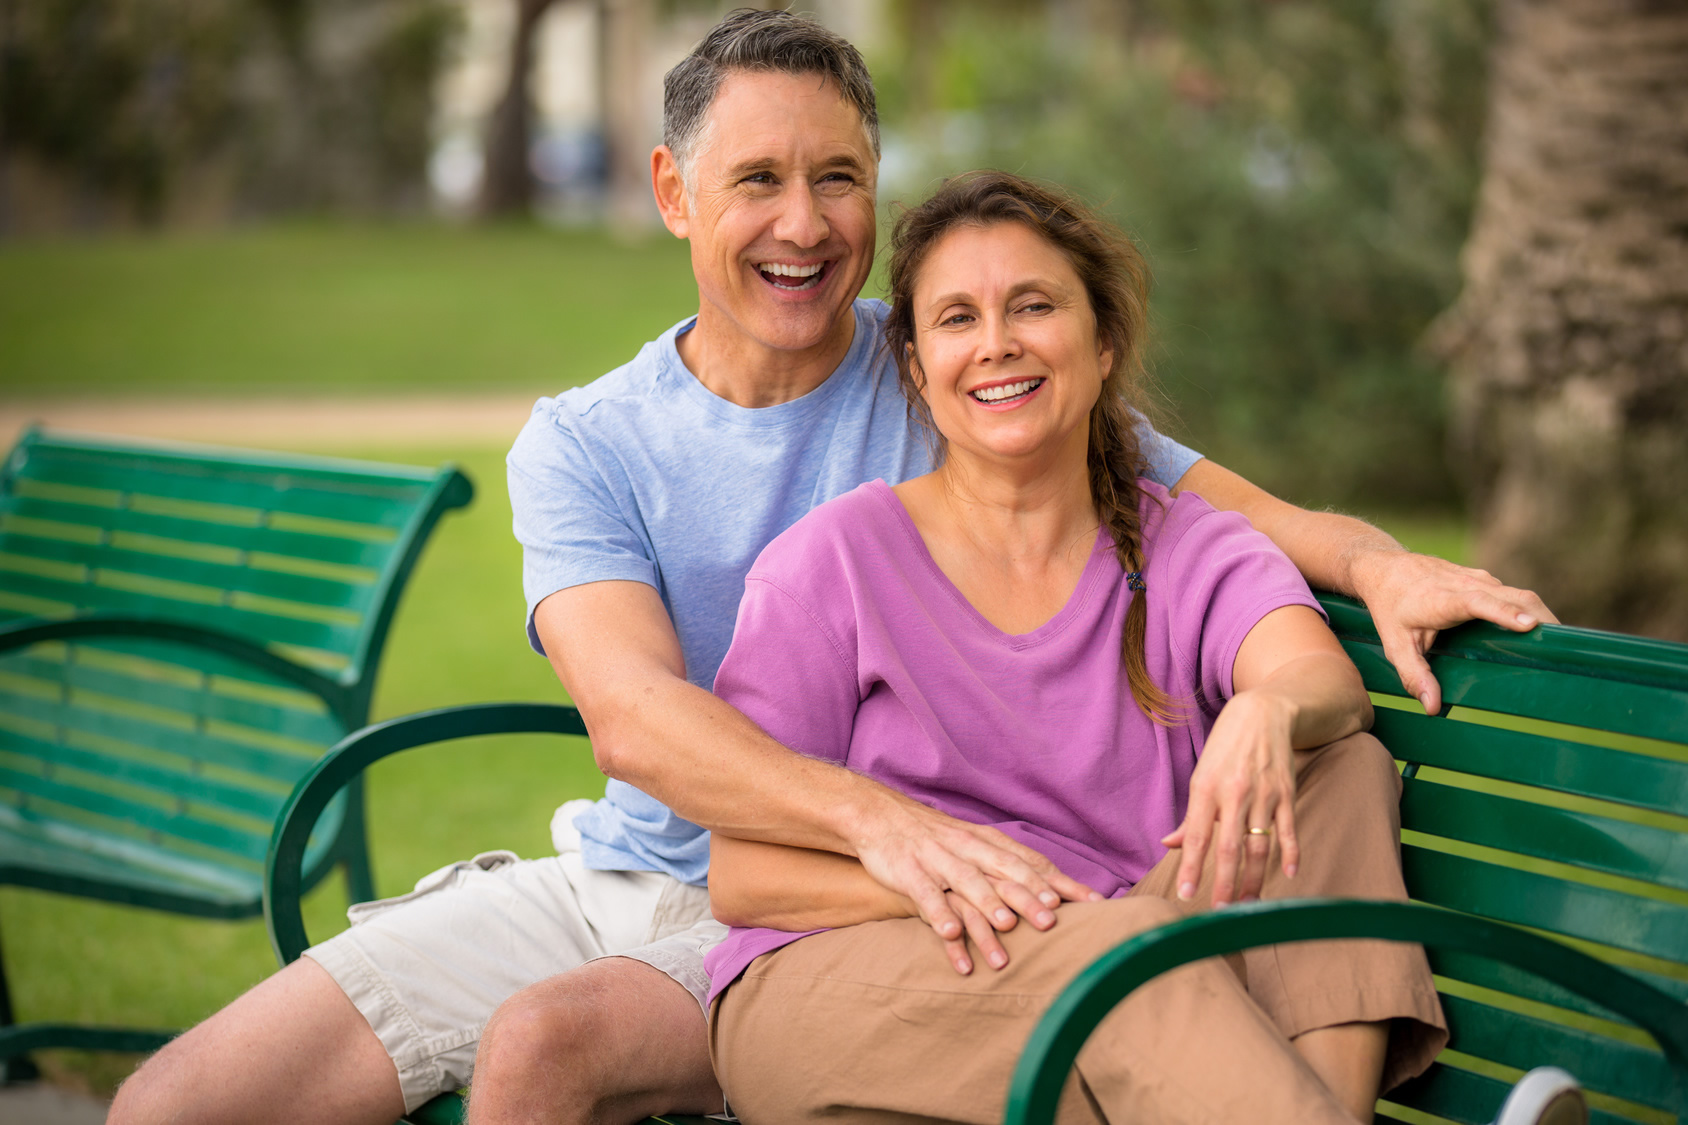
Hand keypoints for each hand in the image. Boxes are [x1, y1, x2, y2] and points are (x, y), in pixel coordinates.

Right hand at [851, 790, 1099, 965]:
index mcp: (988, 842)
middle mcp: (969, 849)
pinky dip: (938, 916)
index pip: (1031, 863)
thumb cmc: (935, 838)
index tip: (1089, 902)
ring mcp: (939, 860)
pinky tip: (950, 936)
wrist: (880, 815)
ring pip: (967, 884)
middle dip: (1030, 897)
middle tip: (1053, 921)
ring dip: (987, 907)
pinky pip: (926, 896)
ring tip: (1005, 932)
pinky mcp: (909, 872)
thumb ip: (1006, 866)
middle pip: (1005, 873)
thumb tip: (1052, 891)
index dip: (1060, 883)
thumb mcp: (973, 845)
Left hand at [1161, 692, 1299, 906]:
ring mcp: (1262, 794)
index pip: (1197, 838)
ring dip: (1254, 877)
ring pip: (1258, 844)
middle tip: (1219, 912)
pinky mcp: (1286, 792)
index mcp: (1205, 790)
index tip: (1186, 895)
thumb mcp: (1201, 776)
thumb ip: (1191, 816)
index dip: (1192, 868)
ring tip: (1248, 903)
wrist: (1262, 713)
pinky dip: (1291, 852)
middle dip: (1223, 882)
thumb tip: (1170, 845)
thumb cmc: (1225, 749)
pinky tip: (1290, 874)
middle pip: (1228, 847)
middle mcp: (1233, 793)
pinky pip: (1289, 829)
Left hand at [1350, 549, 1557, 714]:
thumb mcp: (1395, 644)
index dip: (1505, 613)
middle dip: (1544, 621)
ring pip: (1521, 595)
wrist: (1383, 568)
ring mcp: (1480, 578)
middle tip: (1567, 651)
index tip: (1530, 624)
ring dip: (1544, 617)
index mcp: (1444, 599)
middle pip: (1515, 598)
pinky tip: (1544, 635)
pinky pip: (1515, 595)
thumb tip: (1432, 707)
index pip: (1479, 602)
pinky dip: (1532, 612)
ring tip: (1565, 646)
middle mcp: (1467, 584)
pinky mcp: (1486, 580)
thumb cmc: (1389, 607)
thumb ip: (1414, 674)